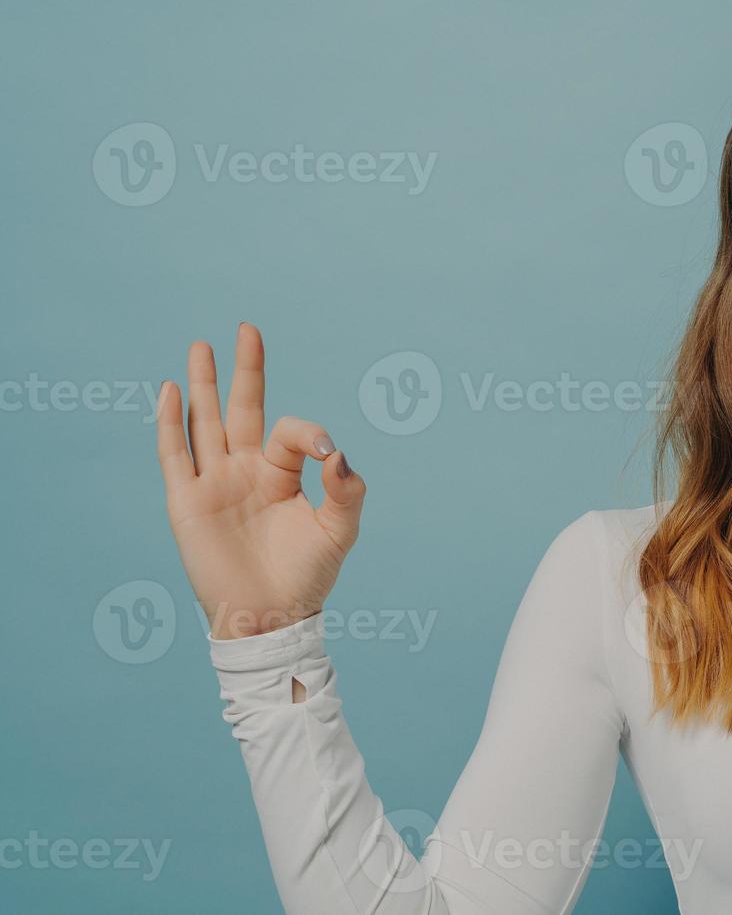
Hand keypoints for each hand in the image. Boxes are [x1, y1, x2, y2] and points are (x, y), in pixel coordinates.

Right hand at [155, 323, 365, 638]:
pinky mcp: (187, 503)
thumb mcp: (340, 531)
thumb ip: (347, 491)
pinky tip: (170, 391)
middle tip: (247, 327)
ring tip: (201, 346)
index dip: (310, 433)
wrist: (271, 617)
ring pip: (206, 423)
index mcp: (282, 475)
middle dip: (246, 370)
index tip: (326, 452)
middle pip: (244, 409)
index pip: (291, 433)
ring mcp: (215, 484)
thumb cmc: (308, 577)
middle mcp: (247, 472)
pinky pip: (175, 456)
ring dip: (204, 385)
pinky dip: (171, 423)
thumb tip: (338, 454)